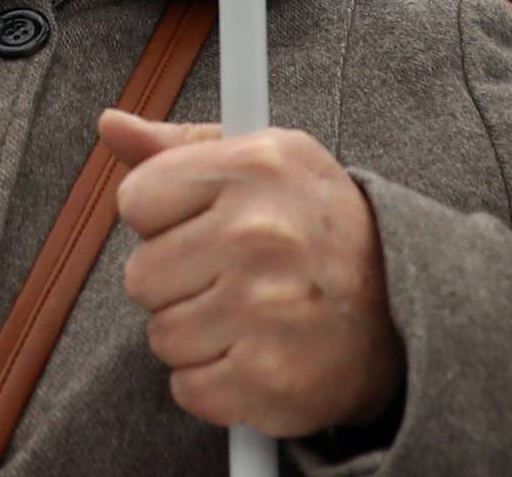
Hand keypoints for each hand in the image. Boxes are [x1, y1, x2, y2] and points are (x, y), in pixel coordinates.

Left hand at [102, 113, 404, 437]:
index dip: (162, 217)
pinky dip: (214, 381)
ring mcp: (263, 309)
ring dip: (196, 333)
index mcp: (254, 166)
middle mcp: (258, 233)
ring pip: (161, 334)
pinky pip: (187, 387)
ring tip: (247, 312)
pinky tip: (254, 351)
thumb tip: (111, 125)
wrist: (400, 306)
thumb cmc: (315, 226)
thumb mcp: (262, 159)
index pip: (137, 198)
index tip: (200, 223)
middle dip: (176, 280)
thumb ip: (180, 147)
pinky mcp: (266, 379)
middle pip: (141, 274)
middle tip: (228, 274)